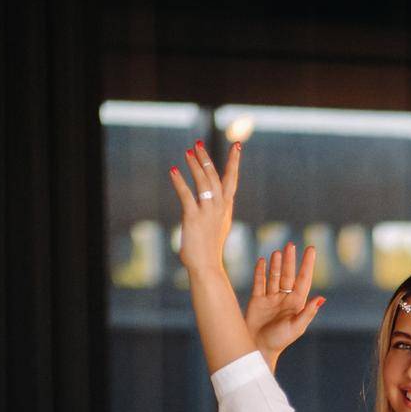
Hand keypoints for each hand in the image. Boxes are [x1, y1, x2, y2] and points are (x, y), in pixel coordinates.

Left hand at [168, 139, 238, 277]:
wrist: (206, 267)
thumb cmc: (209, 249)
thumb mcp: (216, 225)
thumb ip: (216, 210)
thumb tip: (211, 199)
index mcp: (226, 209)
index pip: (232, 181)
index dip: (234, 162)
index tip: (236, 146)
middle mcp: (219, 208)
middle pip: (215, 177)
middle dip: (207, 159)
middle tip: (198, 144)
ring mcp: (207, 213)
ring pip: (203, 182)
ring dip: (195, 165)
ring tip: (187, 152)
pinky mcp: (193, 218)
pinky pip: (186, 195)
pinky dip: (180, 182)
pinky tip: (173, 171)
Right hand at [245, 241, 325, 364]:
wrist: (258, 349)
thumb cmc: (279, 341)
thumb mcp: (296, 327)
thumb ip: (307, 312)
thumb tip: (321, 299)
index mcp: (296, 304)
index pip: (303, 280)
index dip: (307, 265)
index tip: (311, 249)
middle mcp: (284, 299)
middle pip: (288, 275)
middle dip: (290, 260)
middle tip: (291, 245)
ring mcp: (270, 299)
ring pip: (274, 277)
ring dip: (276, 264)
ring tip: (278, 252)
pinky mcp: (257, 301)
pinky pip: (259, 282)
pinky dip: (261, 272)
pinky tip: (263, 261)